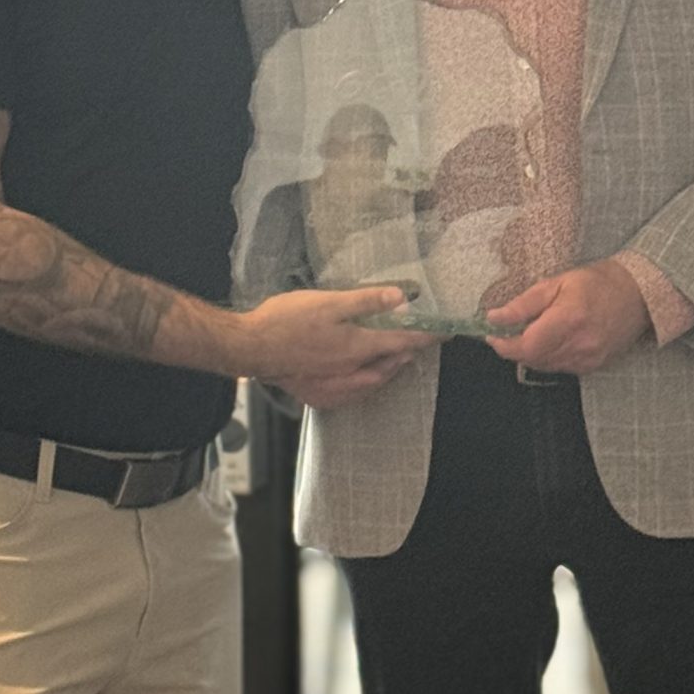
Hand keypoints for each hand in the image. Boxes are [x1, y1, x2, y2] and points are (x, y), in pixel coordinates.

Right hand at [230, 284, 414, 384]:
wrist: (249, 348)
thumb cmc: (285, 321)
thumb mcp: (328, 302)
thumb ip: (366, 302)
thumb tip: (401, 299)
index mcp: (357, 348)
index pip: (402, 342)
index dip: (426, 336)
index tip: (444, 333)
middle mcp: (351, 373)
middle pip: (390, 365)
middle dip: (407, 353)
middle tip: (418, 341)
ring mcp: (334, 388)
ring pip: (373, 382)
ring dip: (388, 369)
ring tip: (395, 357)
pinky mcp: (318, 395)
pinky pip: (353, 393)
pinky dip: (366, 383)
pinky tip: (361, 376)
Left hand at [483, 260, 651, 374]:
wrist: (638, 294)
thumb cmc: (597, 282)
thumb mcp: (556, 283)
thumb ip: (524, 304)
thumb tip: (494, 318)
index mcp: (568, 320)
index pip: (526, 347)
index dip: (504, 345)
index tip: (492, 336)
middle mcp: (579, 345)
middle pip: (532, 359)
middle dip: (515, 348)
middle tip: (508, 331)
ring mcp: (588, 359)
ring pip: (544, 366)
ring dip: (531, 353)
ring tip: (533, 332)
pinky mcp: (594, 366)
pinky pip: (560, 368)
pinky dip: (549, 357)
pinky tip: (553, 340)